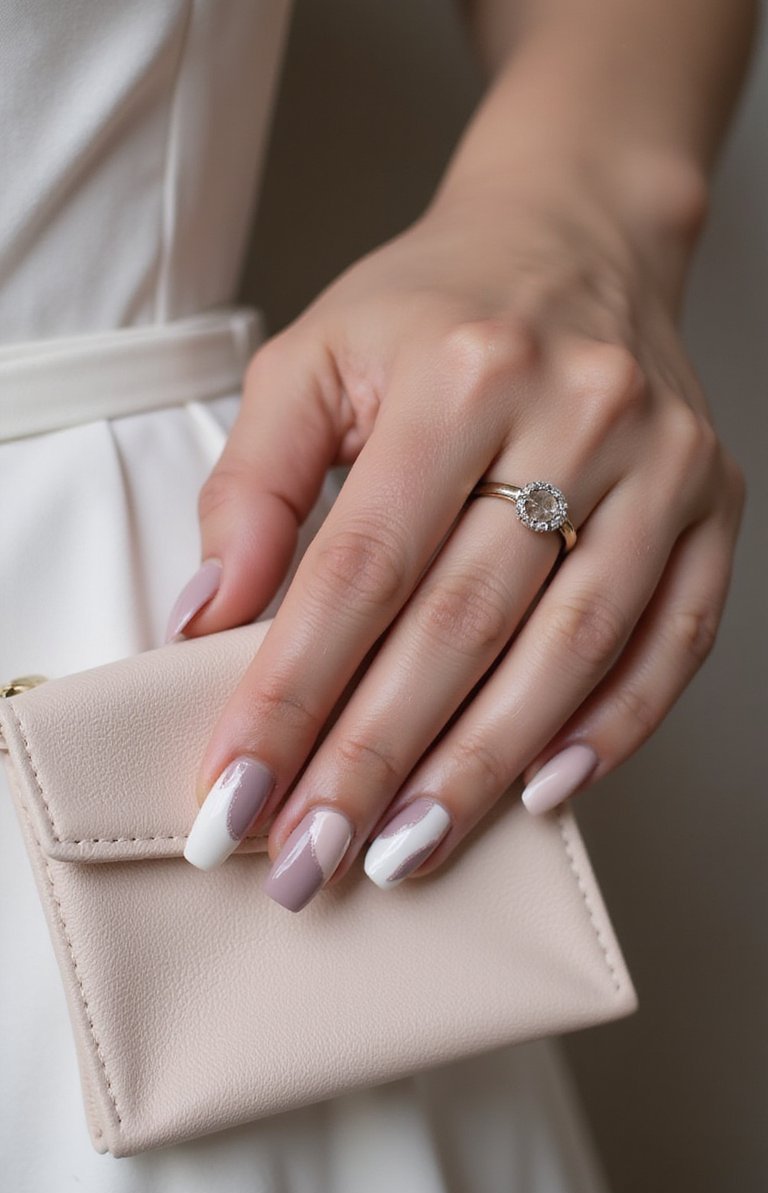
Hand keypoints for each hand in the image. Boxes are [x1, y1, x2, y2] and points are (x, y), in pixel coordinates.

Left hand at [173, 189, 744, 907]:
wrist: (577, 238)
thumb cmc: (433, 311)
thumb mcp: (313, 361)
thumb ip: (252, 487)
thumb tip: (208, 625)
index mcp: (458, 371)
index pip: (359, 567)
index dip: (293, 692)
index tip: (241, 793)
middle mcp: (574, 413)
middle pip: (461, 623)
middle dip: (376, 758)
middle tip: (314, 860)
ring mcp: (660, 465)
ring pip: (569, 648)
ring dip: (481, 768)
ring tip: (406, 852)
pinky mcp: (713, 505)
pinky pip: (676, 640)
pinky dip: (613, 728)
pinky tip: (541, 792)